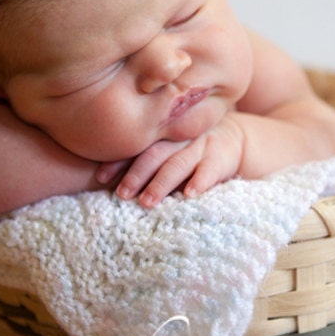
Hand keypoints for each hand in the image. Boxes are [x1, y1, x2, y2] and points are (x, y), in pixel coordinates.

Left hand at [96, 116, 244, 207]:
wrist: (234, 136)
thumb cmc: (189, 147)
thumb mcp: (168, 144)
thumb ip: (143, 155)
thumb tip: (101, 177)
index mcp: (162, 133)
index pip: (137, 146)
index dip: (118, 161)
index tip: (100, 177)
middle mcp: (178, 137)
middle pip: (154, 154)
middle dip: (136, 174)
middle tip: (122, 194)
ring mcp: (200, 146)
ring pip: (178, 163)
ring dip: (161, 183)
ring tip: (147, 201)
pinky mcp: (220, 158)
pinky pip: (210, 170)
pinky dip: (200, 181)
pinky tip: (189, 194)